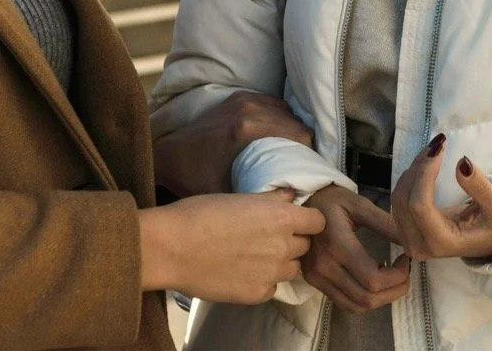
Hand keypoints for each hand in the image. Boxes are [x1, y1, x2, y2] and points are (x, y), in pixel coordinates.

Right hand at [138, 189, 325, 303]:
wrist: (173, 247)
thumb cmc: (201, 213)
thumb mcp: (239, 196)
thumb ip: (271, 199)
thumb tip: (290, 196)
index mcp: (282, 218)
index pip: (318, 222)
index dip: (307, 220)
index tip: (294, 220)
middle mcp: (284, 247)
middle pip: (305, 246)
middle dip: (291, 240)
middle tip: (266, 236)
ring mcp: (272, 274)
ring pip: (291, 269)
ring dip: (279, 262)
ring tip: (252, 254)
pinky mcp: (258, 294)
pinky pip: (271, 286)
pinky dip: (261, 279)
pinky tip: (240, 270)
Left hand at [153, 91, 313, 196]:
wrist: (169, 153)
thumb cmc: (195, 179)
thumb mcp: (226, 196)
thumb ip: (257, 200)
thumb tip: (293, 206)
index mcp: (247, 130)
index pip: (300, 136)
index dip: (310, 155)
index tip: (309, 173)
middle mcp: (248, 109)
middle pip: (297, 124)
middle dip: (304, 145)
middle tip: (302, 167)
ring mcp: (244, 99)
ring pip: (288, 113)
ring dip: (293, 131)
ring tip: (292, 154)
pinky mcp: (239, 96)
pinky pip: (274, 104)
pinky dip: (280, 118)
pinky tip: (278, 137)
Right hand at [300, 185, 409, 312]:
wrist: (301, 203)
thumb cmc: (331, 200)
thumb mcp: (358, 204)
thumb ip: (385, 224)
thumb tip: (411, 243)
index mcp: (336, 244)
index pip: (373, 279)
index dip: (398, 276)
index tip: (406, 259)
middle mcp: (323, 266)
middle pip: (367, 298)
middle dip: (395, 290)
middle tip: (404, 272)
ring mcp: (316, 277)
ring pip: (357, 306)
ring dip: (382, 299)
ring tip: (392, 278)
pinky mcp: (314, 282)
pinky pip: (345, 303)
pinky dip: (365, 300)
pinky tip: (373, 282)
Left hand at [390, 134, 491, 262]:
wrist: (486, 243)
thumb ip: (481, 188)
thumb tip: (462, 163)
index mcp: (442, 243)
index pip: (420, 205)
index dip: (424, 174)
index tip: (439, 149)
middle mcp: (419, 246)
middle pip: (404, 199)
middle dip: (418, 167)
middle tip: (437, 145)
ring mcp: (407, 241)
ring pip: (397, 197)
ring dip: (412, 169)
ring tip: (432, 152)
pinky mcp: (403, 231)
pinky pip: (395, 201)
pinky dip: (406, 179)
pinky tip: (419, 165)